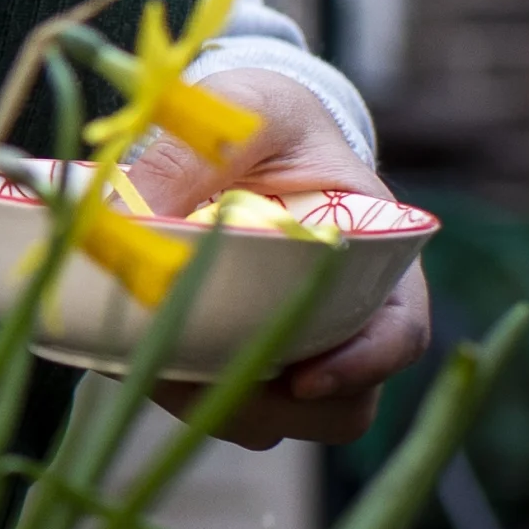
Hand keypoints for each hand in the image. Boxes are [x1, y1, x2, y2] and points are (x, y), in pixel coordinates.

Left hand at [129, 71, 431, 449]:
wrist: (236, 127)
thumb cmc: (264, 113)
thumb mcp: (243, 108)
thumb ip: (201, 147)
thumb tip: (127, 209)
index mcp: (378, 255)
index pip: (401, 333)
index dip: (364, 367)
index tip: (307, 378)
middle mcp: (344, 317)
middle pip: (337, 405)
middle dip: (271, 402)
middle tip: (198, 368)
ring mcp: (289, 347)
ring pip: (269, 419)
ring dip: (212, 400)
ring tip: (155, 351)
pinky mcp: (231, 358)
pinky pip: (210, 402)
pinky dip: (172, 386)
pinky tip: (130, 344)